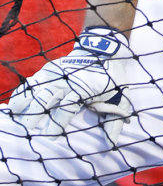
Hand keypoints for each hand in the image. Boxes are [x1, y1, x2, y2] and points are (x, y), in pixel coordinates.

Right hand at [7, 26, 132, 142]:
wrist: (103, 49)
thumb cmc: (112, 78)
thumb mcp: (120, 97)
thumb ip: (114, 120)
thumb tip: (111, 142)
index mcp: (84, 88)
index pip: (66, 108)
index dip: (57, 124)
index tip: (51, 139)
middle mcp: (67, 80)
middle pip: (44, 100)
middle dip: (33, 117)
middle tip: (26, 132)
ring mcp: (55, 73)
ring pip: (33, 91)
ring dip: (23, 107)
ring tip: (15, 122)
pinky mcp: (48, 70)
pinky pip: (30, 83)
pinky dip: (20, 95)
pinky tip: (13, 108)